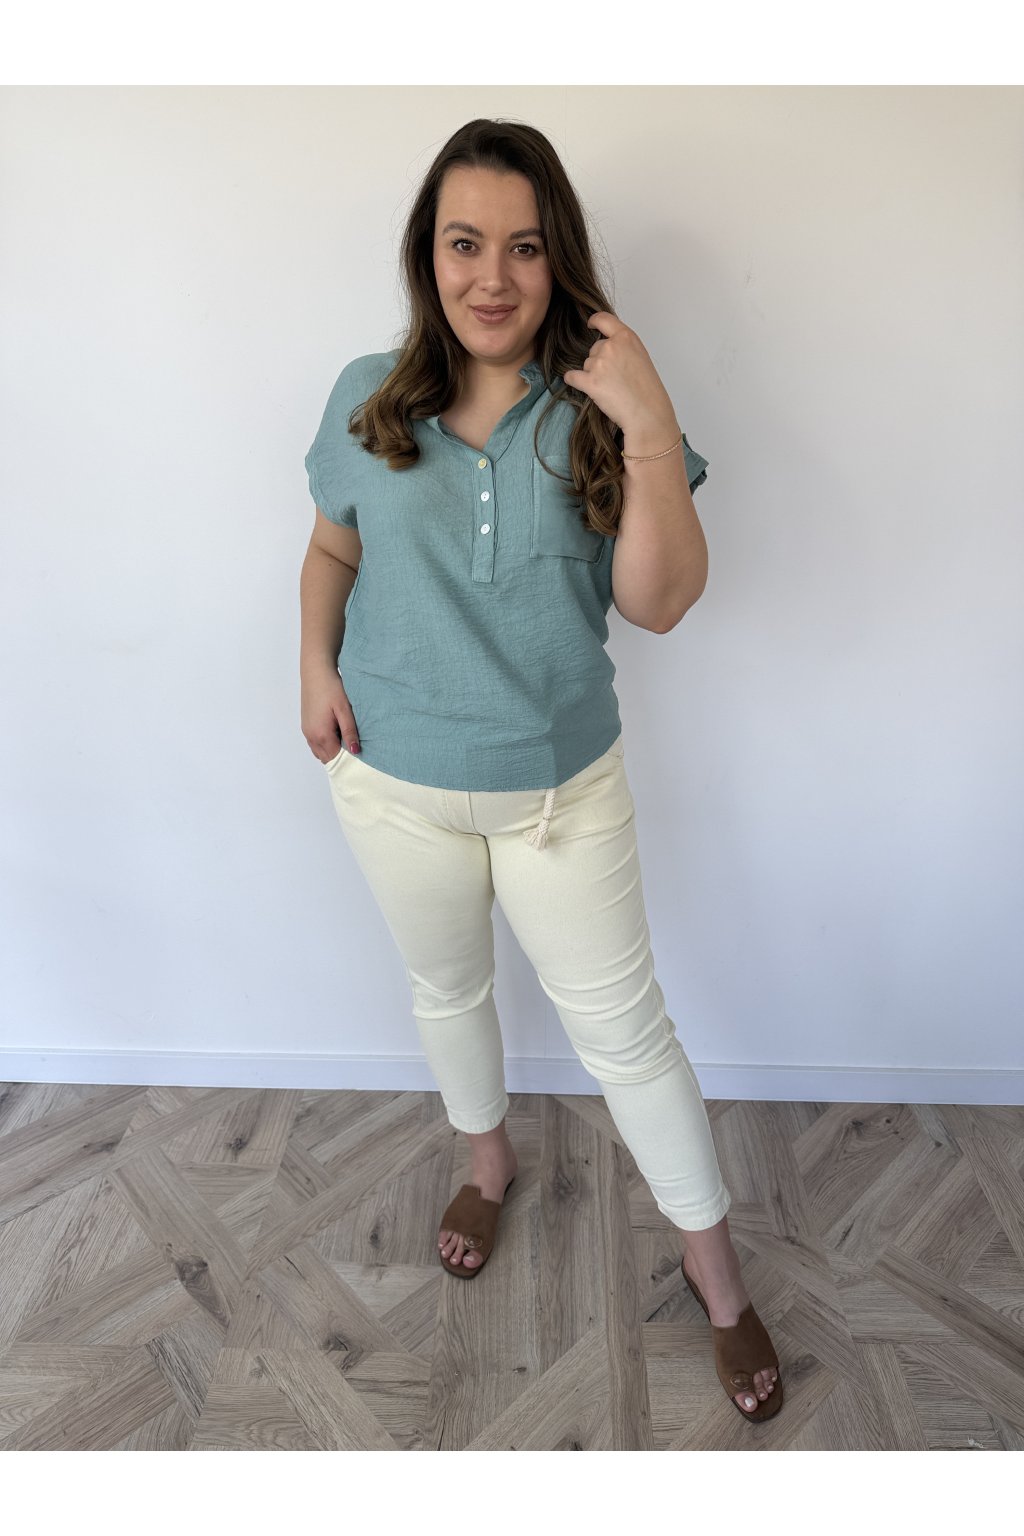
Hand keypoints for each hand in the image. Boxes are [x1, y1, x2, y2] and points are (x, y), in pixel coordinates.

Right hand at [301, 665, 360, 760]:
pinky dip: (325, 744)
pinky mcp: (306, 725)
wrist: (316, 672)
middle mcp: (311, 736)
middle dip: (340, 758)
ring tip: (346, 740)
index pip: (335, 758)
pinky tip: (336, 733)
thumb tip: (355, 751)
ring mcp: (306, 731)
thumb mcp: (344, 709)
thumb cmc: (331, 687)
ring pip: (319, 752)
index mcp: (321, 734)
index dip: (347, 760)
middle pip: (326, 758)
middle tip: (355, 749)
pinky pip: (315, 743)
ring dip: (332, 751)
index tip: (360, 756)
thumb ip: (349, 732)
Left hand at [561, 311, 677, 435]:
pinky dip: (574, 381)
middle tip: (615, 379)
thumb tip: (605, 349)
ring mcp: (599, 363)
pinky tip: (585, 388)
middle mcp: (611, 346)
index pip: (603, 319)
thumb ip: (624, 348)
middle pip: (594, 349)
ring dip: (593, 375)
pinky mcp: (590, 382)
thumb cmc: (648, 390)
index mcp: (626, 337)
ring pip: (586, 365)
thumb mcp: (640, 357)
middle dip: (600, 362)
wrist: (648, 413)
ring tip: (611, 389)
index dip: (594, 321)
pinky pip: (572, 377)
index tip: (590, 324)